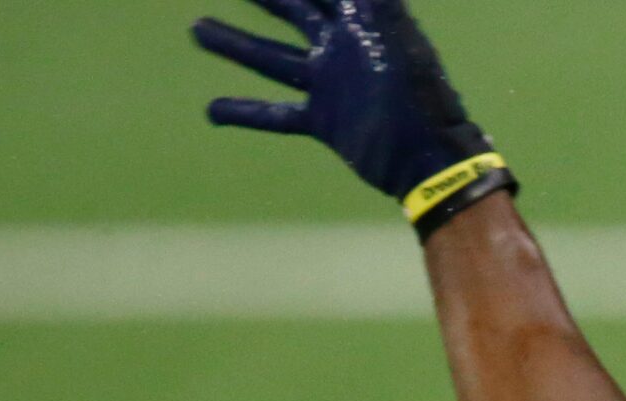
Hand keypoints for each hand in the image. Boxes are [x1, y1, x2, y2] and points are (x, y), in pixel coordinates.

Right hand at [193, 0, 514, 236]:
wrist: (428, 158)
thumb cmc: (417, 92)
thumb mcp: (393, 30)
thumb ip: (372, 0)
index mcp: (358, 21)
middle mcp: (339, 48)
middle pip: (291, 12)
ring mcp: (329, 85)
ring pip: (271, 59)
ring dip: (235, 45)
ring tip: (197, 28)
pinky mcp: (324, 121)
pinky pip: (277, 114)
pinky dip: (245, 112)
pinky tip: (211, 109)